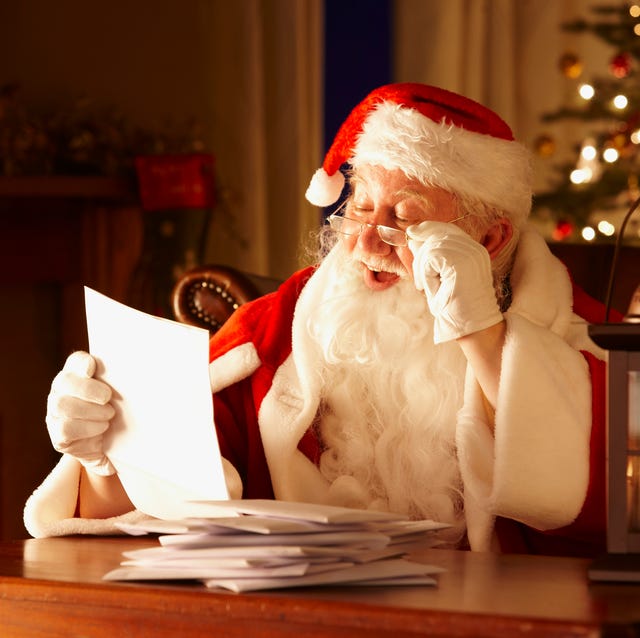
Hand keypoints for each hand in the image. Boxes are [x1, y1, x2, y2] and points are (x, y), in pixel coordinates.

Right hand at [46, 351, 115, 475]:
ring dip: (90, 410)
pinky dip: (87, 428)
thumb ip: (122, 381)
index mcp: (79, 376)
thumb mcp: (122, 396)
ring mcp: (56, 413)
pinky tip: (101, 428)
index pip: (75, 361)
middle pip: (64, 381)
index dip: (81, 362)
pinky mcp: (58, 435)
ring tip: (108, 416)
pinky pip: (66, 428)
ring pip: (62, 405)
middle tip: (107, 397)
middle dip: (87, 389)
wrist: (113, 447)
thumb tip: (138, 369)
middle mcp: (63, 391)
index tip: (92, 367)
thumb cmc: (120, 413)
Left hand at [407, 221, 502, 342]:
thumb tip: (412, 236)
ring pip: (432, 247)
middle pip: (438, 234)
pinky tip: (429, 288)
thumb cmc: (455, 306)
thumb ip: (428, 256)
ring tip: (426, 287)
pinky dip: (425, 274)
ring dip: (421, 268)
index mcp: (473, 250)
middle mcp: (475, 249)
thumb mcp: (438, 276)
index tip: (412, 233)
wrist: (471, 327)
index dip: (428, 228)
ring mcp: (470, 255)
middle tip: (420, 281)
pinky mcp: (462, 264)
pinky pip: (431, 258)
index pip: (449, 229)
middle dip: (420, 254)